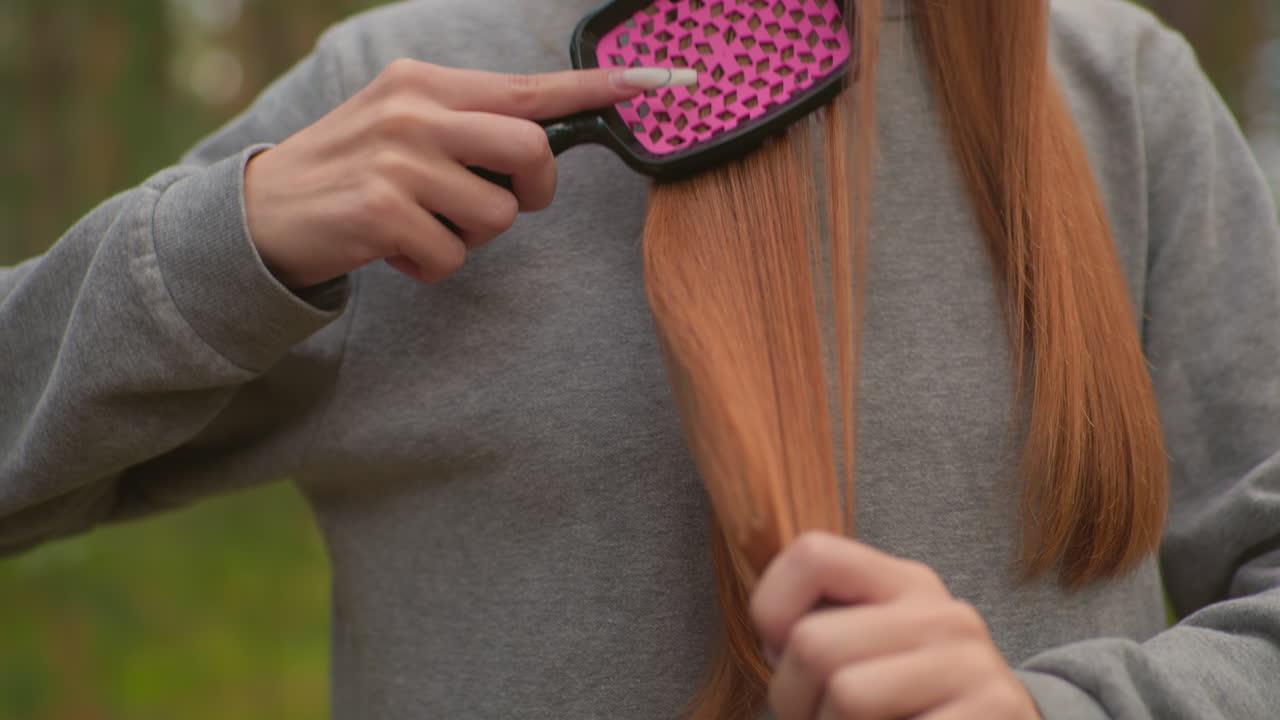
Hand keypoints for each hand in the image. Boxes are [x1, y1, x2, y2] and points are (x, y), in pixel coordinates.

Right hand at [244, 61, 654, 287]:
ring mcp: (395, 159)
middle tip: (505, 204)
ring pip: (497, 216)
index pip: (528, 86)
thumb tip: (543, 146)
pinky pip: (453, 257)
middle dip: (534, 193)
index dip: (599, 88)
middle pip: (530, 152)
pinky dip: (432, 267)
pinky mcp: (380, 211)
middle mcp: (413, 111)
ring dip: (469, 238)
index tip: (661, 82)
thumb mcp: (402, 126)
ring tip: (422, 226)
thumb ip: (467, 125)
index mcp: (424, 84)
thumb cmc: (350, 172)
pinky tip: (394, 251)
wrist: (260, 214)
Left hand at [751, 532, 1041, 719]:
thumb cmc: (912, 709)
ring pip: (847, 695)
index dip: (772, 608)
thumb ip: (825, 631)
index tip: (784, 653)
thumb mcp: (875, 652)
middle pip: (814, 643)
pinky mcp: (995, 712)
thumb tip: (775, 639)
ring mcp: (973, 666)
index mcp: (905, 584)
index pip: (812, 555)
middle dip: (794, 699)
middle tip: (820, 718)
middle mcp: (943, 614)